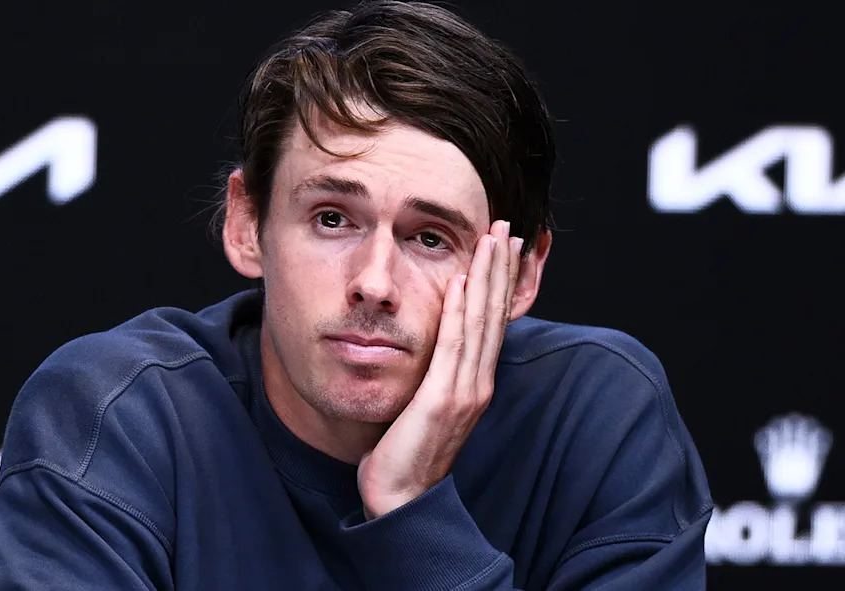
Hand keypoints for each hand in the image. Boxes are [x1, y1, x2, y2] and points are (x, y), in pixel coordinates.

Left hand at [357, 220, 524, 518]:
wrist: (401, 499)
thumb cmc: (406, 452)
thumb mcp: (426, 405)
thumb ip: (434, 375)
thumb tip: (429, 348)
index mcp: (475, 383)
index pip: (492, 321)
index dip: (500, 282)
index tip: (503, 246)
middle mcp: (478, 382)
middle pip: (494, 314)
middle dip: (500, 268)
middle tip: (505, 226)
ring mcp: (465, 390)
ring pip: (481, 322)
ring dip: (488, 276)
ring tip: (492, 238)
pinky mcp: (444, 399)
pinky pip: (454, 345)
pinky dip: (461, 309)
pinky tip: (464, 279)